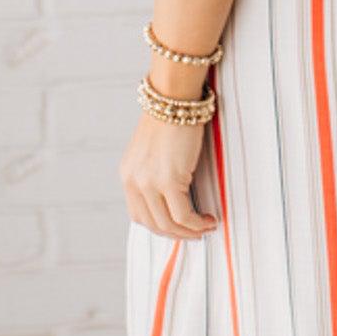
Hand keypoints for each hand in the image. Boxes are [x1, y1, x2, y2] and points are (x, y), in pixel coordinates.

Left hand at [120, 108, 218, 240]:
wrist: (174, 100)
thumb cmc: (170, 121)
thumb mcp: (154, 153)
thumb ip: (155, 175)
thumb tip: (172, 197)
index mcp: (128, 176)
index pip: (139, 216)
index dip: (161, 227)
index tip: (179, 228)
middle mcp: (134, 182)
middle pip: (153, 224)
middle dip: (177, 234)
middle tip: (196, 233)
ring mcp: (149, 183)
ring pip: (168, 224)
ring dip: (189, 232)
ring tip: (205, 227)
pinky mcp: (168, 180)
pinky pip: (183, 214)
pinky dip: (197, 223)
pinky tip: (208, 219)